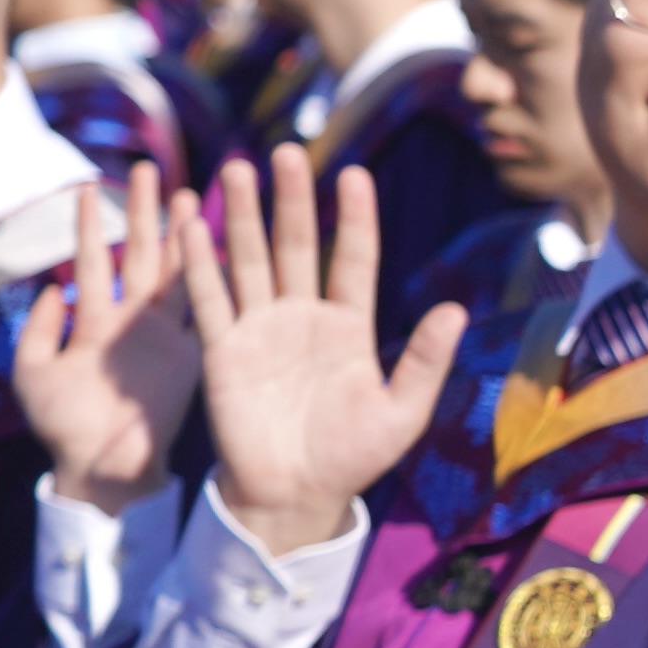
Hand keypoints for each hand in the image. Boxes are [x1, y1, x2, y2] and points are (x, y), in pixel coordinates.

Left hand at [13, 162, 204, 511]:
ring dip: (180, 235)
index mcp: (94, 324)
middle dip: (142, 212)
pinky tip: (221, 248)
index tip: (88, 186)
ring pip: (175, 273)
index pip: (91, 262)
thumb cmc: (63, 428)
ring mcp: (163, 336)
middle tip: (148, 170)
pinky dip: (212, 280)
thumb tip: (52, 289)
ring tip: (188, 194)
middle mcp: (130, 322)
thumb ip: (38, 331)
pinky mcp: (189, 354)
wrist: (105, 468)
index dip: (89, 226)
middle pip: (139, 255)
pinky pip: (202, 310)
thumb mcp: (33, 375)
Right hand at [184, 147, 468, 556]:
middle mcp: (303, 317)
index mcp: (350, 326)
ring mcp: (260, 329)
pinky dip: (200, 263)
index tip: (355, 175)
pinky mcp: (223, 351)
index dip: (355, 220)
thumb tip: (456, 311)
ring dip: (243, 216)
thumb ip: (426, 361)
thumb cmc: (354, 457)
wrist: (296, 495)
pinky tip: (191, 224)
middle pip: (297, 246)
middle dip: (292, 200)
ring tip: (239, 168)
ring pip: (251, 260)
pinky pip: (210, 299)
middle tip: (286, 151)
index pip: (353, 260)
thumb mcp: (402, 412)